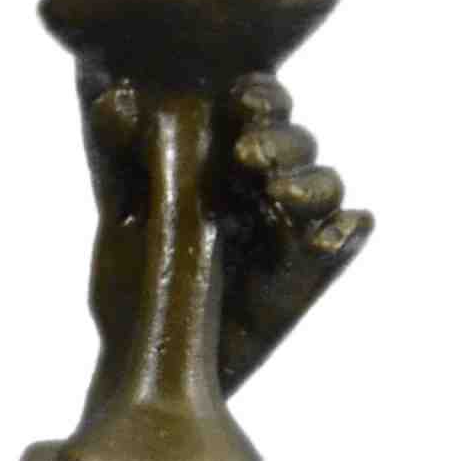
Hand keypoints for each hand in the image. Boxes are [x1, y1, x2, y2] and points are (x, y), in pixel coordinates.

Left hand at [76, 72, 369, 395]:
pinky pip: (348, 237)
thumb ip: (122, 157)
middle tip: (247, 154)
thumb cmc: (133, 284)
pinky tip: (324, 235)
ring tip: (278, 194)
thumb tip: (112, 98)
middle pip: (294, 142)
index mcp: (222, 157)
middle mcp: (265, 185)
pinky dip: (345, 230)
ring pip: (325, 184)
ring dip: (310, 182)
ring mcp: (292, 228)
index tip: (240, 99)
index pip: (256, 108)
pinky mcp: (311, 272)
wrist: (148, 364)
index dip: (259, 96)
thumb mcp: (121, 218)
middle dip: (279, 139)